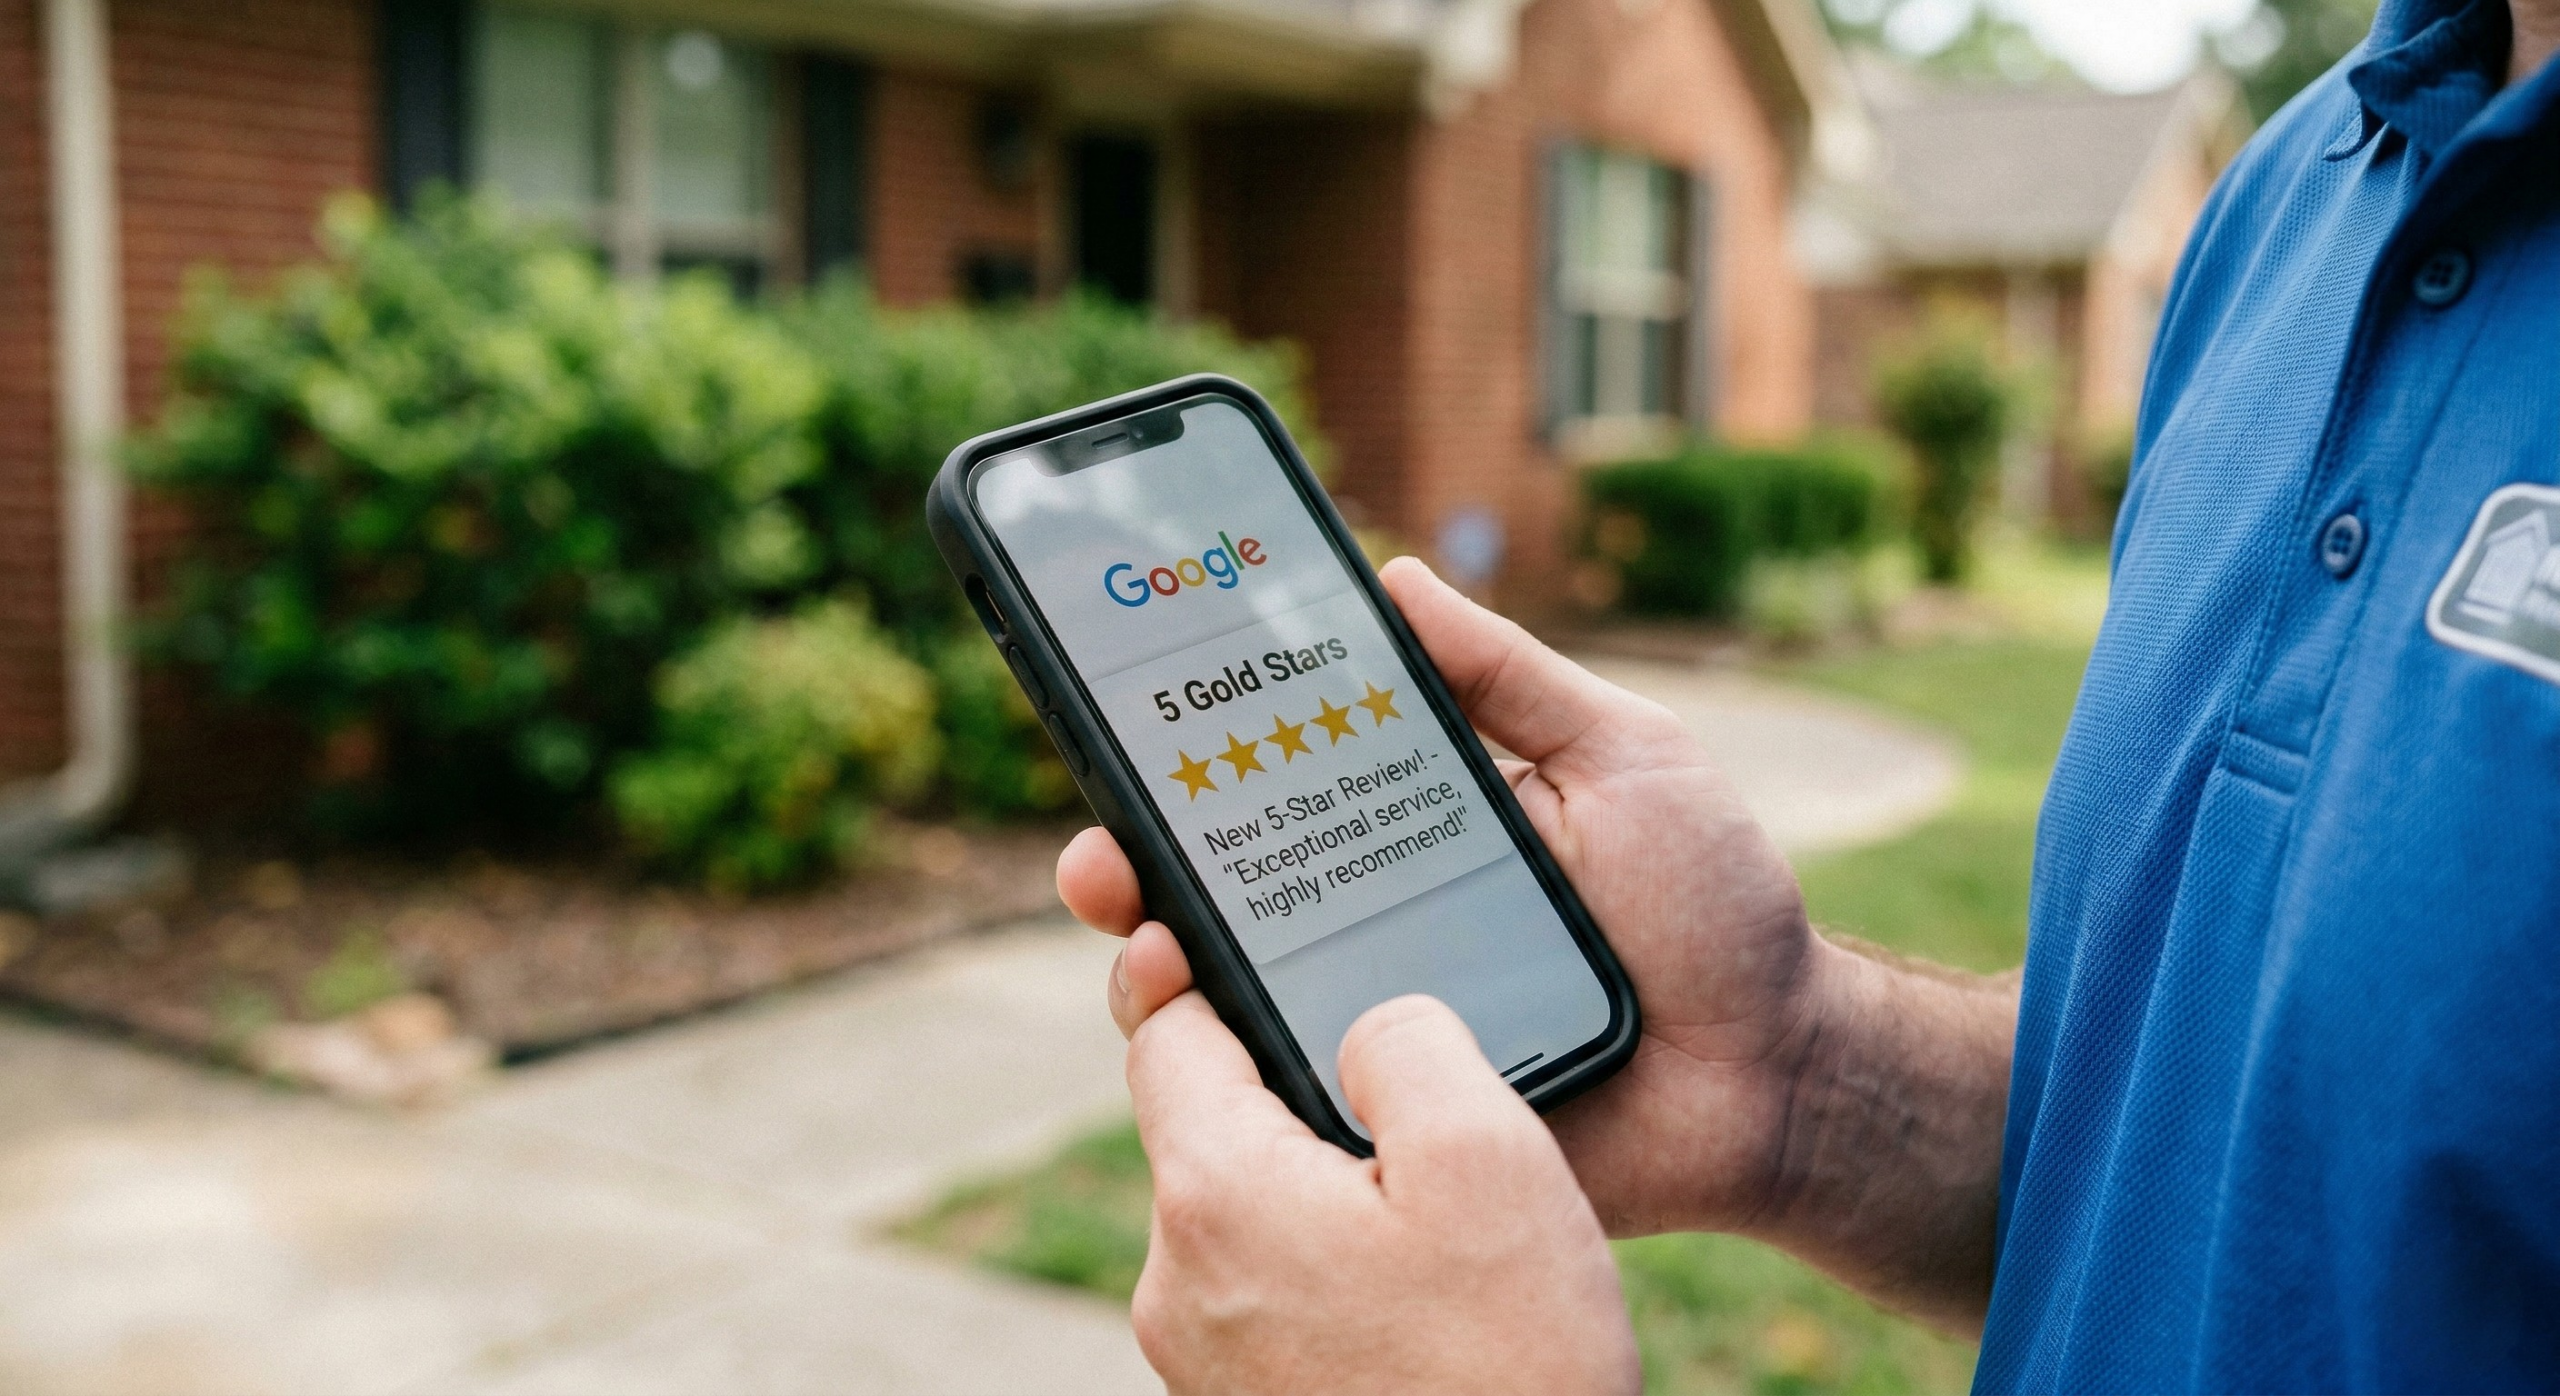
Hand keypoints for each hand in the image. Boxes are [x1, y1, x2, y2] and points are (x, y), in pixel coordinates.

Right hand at [1063, 555, 1828, 1236]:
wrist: (1781, 1072)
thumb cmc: (1713, 906)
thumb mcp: (1622, 757)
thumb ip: (1512, 678)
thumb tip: (1397, 577)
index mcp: (1411, 836)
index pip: (1272, 792)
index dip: (1188, 764)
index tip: (1123, 722)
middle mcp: (1373, 931)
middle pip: (1216, 902)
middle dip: (1132, 872)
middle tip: (1103, 856)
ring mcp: (1376, 1034)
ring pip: (1227, 1012)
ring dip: (1159, 974)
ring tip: (1147, 944)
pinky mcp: (1396, 1128)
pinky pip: (1292, 1118)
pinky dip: (1235, 1088)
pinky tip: (1207, 1054)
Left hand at [1125, 989, 1638, 1395]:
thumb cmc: (1513, 1372)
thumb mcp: (1492, 1160)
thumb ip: (1411, 1042)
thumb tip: (1368, 1018)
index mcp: (1214, 1190)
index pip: (1165, 1025)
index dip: (1211, 966)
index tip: (1257, 937)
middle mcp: (1174, 1278)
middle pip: (1202, 1118)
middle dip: (1284, 1082)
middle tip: (1390, 1077)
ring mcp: (1199, 1357)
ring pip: (1239, 1208)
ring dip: (1312, 1180)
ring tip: (1425, 1201)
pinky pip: (1265, 1290)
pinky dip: (1322, 1262)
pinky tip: (1414, 1285)